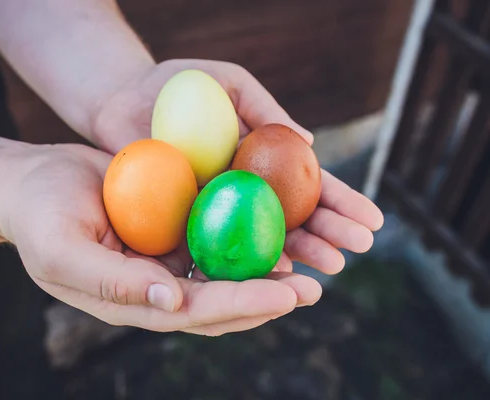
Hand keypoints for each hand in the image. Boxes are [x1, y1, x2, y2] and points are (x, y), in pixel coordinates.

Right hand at [0, 144, 320, 335]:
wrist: (31, 183)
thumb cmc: (38, 218)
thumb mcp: (63, 251)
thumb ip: (112, 283)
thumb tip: (174, 302)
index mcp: (135, 300)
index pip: (197, 311)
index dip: (243, 305)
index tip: (288, 295)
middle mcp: (157, 285)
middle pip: (222, 300)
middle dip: (268, 297)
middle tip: (314, 287)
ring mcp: (166, 258)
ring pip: (225, 271)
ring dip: (266, 270)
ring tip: (312, 262)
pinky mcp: (171, 228)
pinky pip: (215, 236)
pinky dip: (245, 235)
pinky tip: (277, 225)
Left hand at [91, 59, 383, 276]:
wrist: (121, 97)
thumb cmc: (176, 84)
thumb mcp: (229, 84)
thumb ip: (266, 109)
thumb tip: (309, 143)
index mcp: (261, 158)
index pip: (308, 183)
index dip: (341, 202)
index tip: (373, 219)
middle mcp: (244, 188)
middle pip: (294, 216)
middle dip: (330, 233)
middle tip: (361, 248)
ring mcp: (216, 207)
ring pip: (264, 237)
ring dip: (300, 252)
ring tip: (331, 266)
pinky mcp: (183, 219)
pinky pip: (218, 243)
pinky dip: (246, 258)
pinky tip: (275, 269)